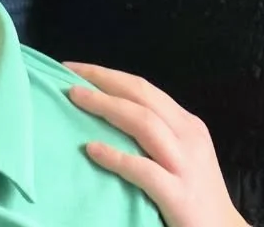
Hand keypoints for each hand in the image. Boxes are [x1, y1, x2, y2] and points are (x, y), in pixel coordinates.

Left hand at [66, 62, 246, 226]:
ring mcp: (185, 164)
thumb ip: (156, 134)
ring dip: (106, 106)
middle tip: (68, 74)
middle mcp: (188, 136)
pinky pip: (144, 170)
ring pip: (144, 123)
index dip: (109, 75)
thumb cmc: (195, 193)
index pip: (144, 89)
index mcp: (186, 124)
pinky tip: (92, 150)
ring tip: (74, 98)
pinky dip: (116, 157)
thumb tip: (109, 116)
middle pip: (142, 96)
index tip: (76, 70)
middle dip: (103, 80)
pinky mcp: (179, 194)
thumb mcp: (181, 154)